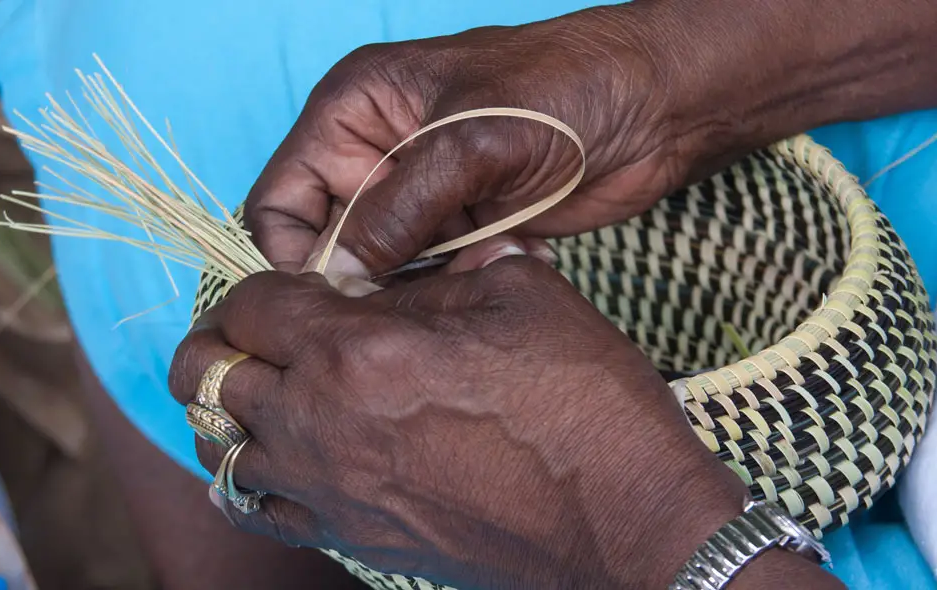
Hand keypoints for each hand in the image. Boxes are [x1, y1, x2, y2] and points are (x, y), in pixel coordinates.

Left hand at [170, 256, 750, 588]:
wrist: (623, 520)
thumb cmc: (582, 403)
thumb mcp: (520, 294)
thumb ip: (442, 269)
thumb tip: (410, 261)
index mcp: (358, 349)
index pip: (250, 303)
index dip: (260, 284)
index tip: (290, 286)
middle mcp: (320, 421)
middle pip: (205, 372)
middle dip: (221, 338)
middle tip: (258, 329)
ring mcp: (327, 488)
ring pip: (218, 443)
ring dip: (229, 405)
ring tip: (265, 387)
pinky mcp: (349, 535)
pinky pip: (254, 507)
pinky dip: (248, 474)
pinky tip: (277, 454)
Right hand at [246, 3, 711, 277]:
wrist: (657, 106)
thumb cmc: (564, 89)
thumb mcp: (469, 143)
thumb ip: (397, 210)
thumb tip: (338, 277)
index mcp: (353, 110)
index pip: (280, 198)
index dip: (293, 254)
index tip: (330, 300)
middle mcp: (375, 154)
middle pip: (327, 241)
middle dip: (361, 276)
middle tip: (405, 300)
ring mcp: (420, 195)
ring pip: (380, 267)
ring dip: (416, 284)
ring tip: (471, 267)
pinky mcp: (461, 228)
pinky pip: (430, 277)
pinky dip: (456, 284)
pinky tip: (505, 257)